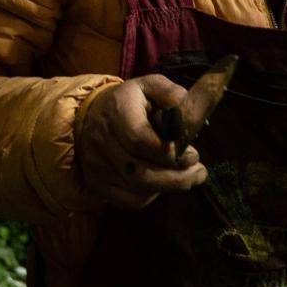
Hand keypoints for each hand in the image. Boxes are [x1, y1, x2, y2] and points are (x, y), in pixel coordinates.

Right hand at [76, 75, 208, 209]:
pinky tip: (163, 184)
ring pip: (136, 189)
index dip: (169, 153)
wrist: (87, 117)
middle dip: (176, 178)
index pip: (139, 140)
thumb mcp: (149, 86)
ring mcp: (97, 166)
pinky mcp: (97, 184)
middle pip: (139, 172)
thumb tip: (190, 110)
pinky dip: (150, 196)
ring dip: (167, 187)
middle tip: (199, 173)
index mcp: (117, 112)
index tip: (193, 155)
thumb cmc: (127, 102)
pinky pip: (129, 200)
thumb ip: (171, 94)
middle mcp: (102, 142)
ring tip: (188, 178)